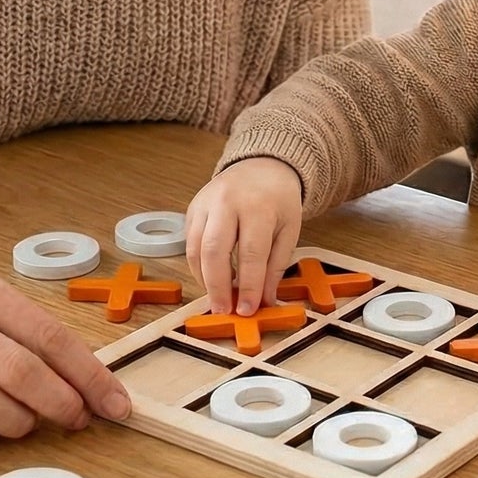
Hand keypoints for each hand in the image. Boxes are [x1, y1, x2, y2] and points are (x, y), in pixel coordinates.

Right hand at [185, 157, 302, 315]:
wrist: (262, 166)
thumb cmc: (279, 200)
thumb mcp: (289, 230)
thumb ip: (275, 266)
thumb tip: (264, 302)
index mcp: (259, 207)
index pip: (251, 254)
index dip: (248, 286)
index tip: (247, 310)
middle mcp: (228, 202)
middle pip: (214, 250)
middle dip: (217, 286)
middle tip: (223, 311)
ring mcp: (206, 202)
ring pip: (195, 248)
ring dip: (204, 279)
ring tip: (218, 298)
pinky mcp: (193, 207)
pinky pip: (189, 242)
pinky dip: (197, 266)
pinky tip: (211, 278)